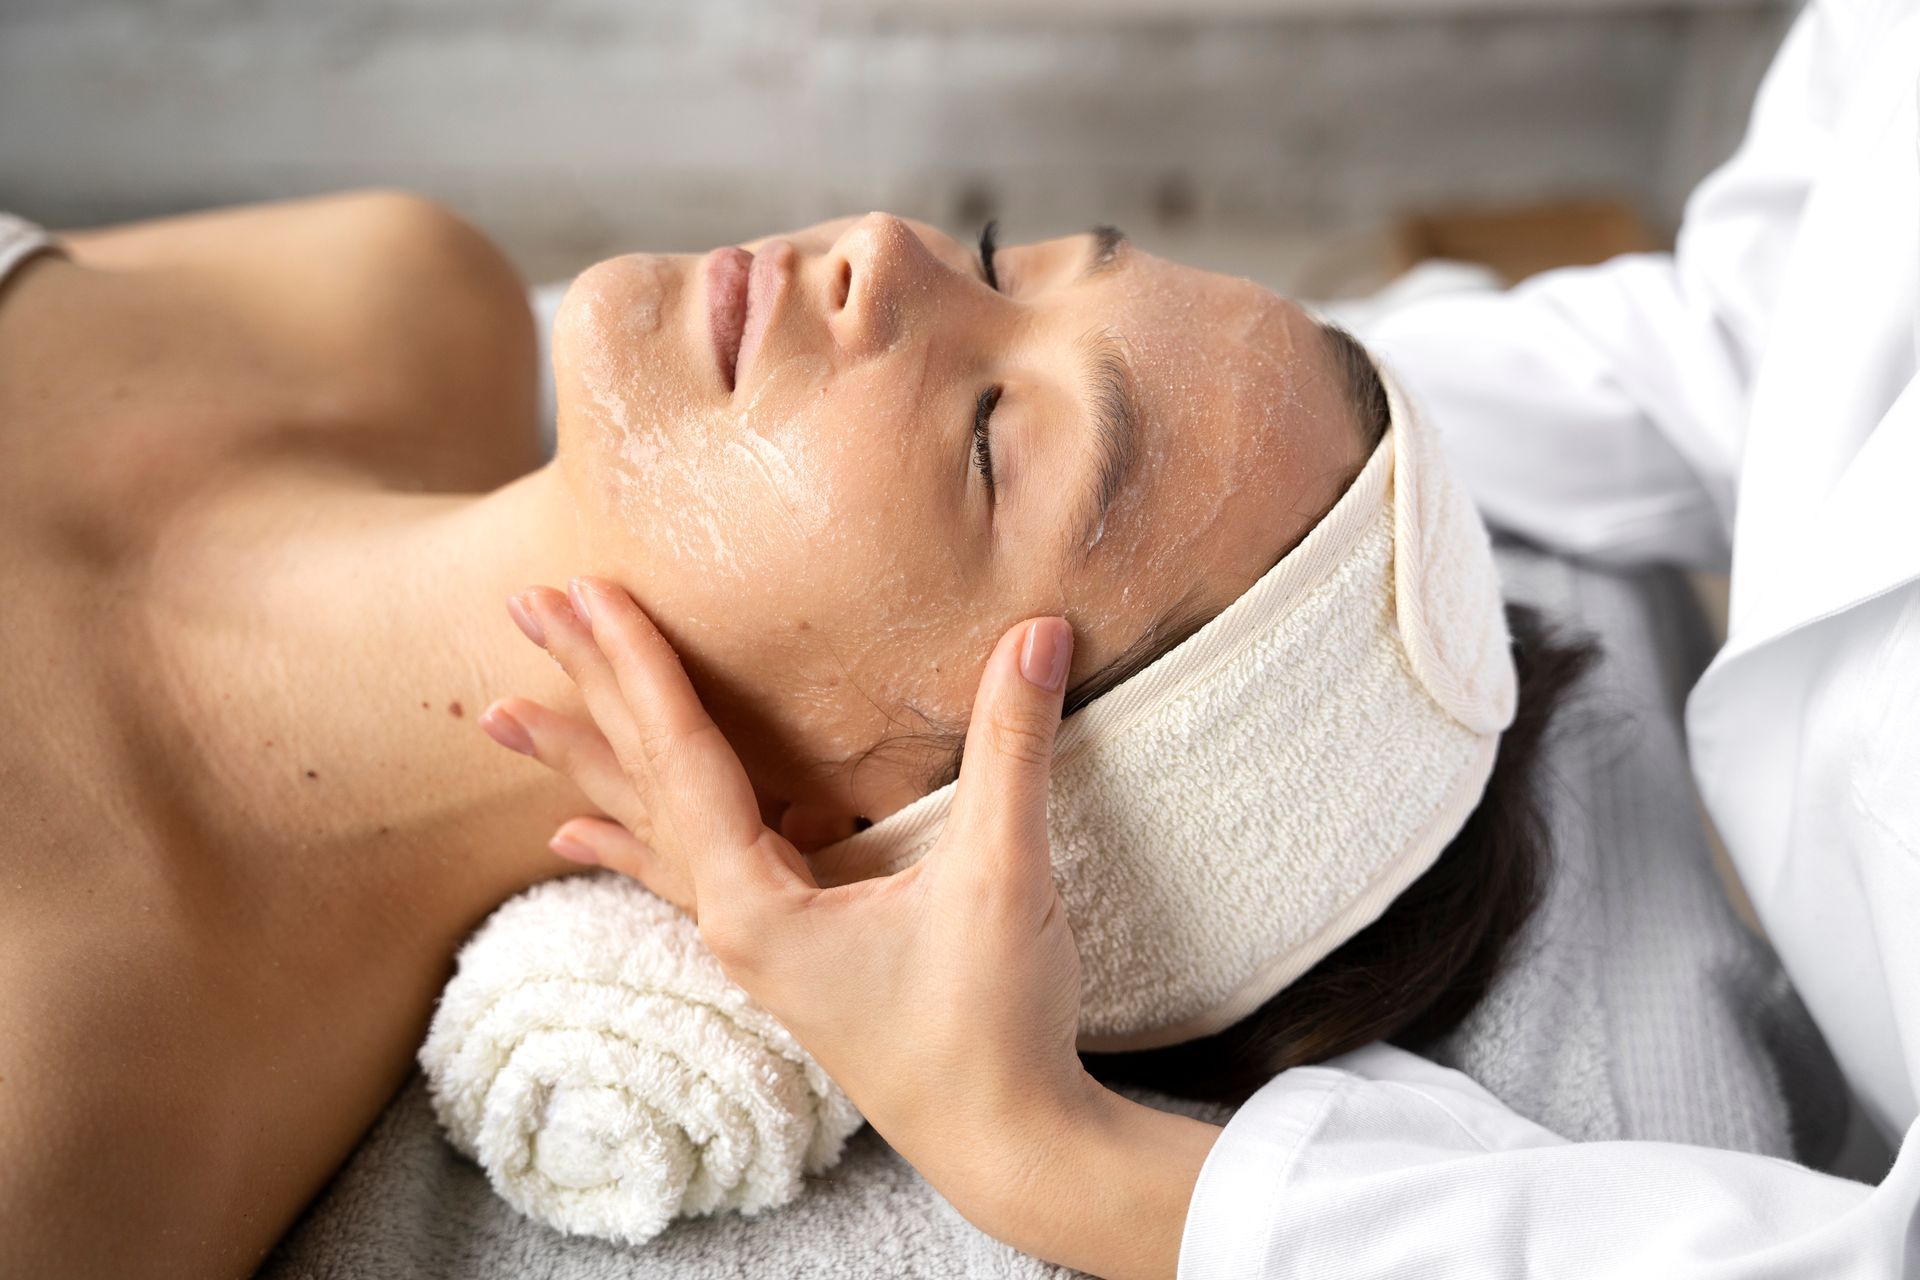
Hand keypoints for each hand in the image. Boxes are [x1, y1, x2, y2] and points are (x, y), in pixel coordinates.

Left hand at [481, 578, 1216, 1278]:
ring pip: (648, 827)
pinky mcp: (781, 951)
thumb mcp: (1002, 876)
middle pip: (640, 782)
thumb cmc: (991, 1024)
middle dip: (584, 694)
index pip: (683, 754)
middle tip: (524, 611)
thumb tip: (1040, 633)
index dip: (639, 664)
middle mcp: (732, 919)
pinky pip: (678, 875)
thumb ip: (1012, 748)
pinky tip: (578, 834)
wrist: (1005, 1141)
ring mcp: (751, 940)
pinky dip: (627, 840)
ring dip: (589, 762)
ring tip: (510, 719)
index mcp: (758, 902)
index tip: (586, 592)